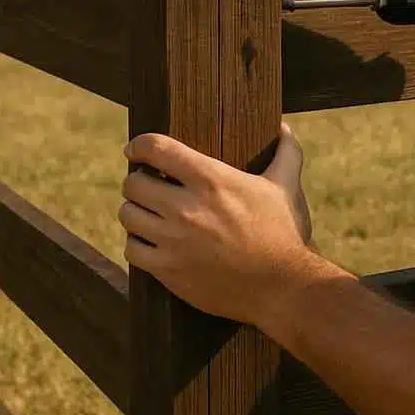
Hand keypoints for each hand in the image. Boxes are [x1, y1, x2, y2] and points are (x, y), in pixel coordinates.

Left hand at [118, 123, 318, 325]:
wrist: (281, 287)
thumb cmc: (282, 234)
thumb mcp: (286, 187)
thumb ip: (286, 152)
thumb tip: (283, 126)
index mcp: (212, 180)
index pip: (156, 148)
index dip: (139, 145)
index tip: (136, 150)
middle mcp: (187, 208)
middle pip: (133, 183)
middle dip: (138, 181)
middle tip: (147, 186)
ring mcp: (174, 241)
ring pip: (128, 215)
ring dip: (135, 211)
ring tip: (148, 214)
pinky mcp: (169, 270)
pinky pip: (132, 249)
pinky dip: (137, 244)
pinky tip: (151, 242)